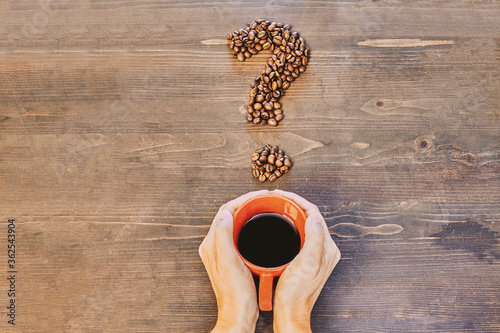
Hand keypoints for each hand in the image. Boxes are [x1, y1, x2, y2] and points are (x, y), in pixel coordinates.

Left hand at [199, 190, 269, 332]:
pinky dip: (250, 225)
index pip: (226, 211)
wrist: (239, 313)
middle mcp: (214, 245)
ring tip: (264, 206)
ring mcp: (222, 251)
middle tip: (265, 198)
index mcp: (212, 243)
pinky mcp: (231, 256)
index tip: (260, 194)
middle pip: (230, 214)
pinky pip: (240, 233)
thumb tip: (224, 213)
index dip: (244, 199)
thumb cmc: (235, 292)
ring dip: (249, 212)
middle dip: (247, 202)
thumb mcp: (229, 262)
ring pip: (235, 222)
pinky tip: (261, 226)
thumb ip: (223, 236)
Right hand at [272, 190, 340, 332]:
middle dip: (293, 203)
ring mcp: (315, 254)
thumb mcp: (307, 264)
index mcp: (327, 247)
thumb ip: (314, 239)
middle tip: (276, 198)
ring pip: (304, 224)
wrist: (290, 312)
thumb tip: (314, 217)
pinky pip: (299, 234)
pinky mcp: (306, 259)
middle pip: (310, 217)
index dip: (297, 200)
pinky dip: (288, 225)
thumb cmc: (296, 293)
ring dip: (290, 213)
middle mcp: (324, 249)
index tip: (281, 195)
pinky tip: (277, 226)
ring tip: (276, 206)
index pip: (314, 213)